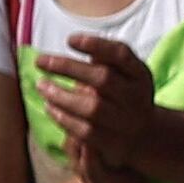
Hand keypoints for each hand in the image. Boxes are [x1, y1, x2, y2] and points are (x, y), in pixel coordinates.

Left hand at [32, 32, 164, 174]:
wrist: (143, 134)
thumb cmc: (124, 94)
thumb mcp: (125, 73)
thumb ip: (106, 57)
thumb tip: (77, 41)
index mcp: (139, 75)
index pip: (121, 55)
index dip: (96, 45)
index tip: (70, 40)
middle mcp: (136, 97)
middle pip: (103, 79)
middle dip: (68, 68)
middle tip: (40, 61)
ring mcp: (125, 121)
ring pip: (92, 108)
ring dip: (61, 95)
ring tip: (41, 85)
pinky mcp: (112, 142)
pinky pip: (85, 131)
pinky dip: (63, 118)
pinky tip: (50, 107)